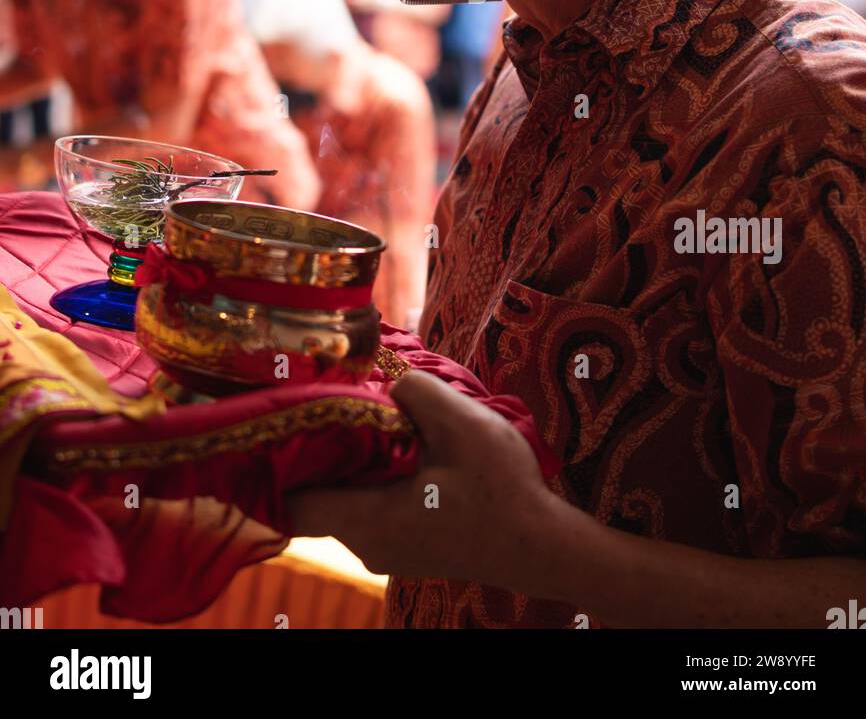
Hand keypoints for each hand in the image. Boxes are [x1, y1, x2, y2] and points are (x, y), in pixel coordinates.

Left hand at [289, 370, 560, 590]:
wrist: (541, 544)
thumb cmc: (499, 489)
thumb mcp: (461, 423)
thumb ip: (415, 393)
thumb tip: (387, 380)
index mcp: (366, 519)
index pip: (289, 501)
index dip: (279, 460)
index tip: (284, 418)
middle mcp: (365, 543)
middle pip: (316, 493)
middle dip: (322, 447)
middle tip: (331, 398)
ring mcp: (386, 548)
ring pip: (347, 497)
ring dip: (355, 459)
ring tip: (370, 413)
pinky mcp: (407, 543)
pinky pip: (371, 505)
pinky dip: (375, 475)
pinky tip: (400, 443)